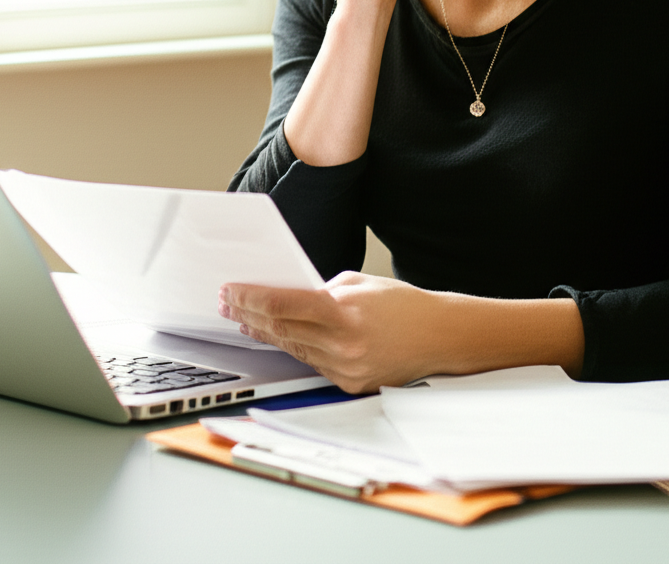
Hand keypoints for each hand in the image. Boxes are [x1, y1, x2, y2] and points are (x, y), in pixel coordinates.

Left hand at [218, 272, 443, 392]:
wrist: (440, 337)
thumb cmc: (404, 305)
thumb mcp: (360, 284)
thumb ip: (322, 291)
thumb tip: (290, 297)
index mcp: (344, 313)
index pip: (283, 305)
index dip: (251, 298)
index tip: (231, 290)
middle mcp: (342, 345)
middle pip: (281, 329)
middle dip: (249, 314)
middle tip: (228, 303)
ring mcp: (345, 369)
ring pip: (292, 348)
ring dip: (265, 332)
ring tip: (244, 318)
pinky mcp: (349, 384)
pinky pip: (312, 362)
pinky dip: (293, 347)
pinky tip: (279, 337)